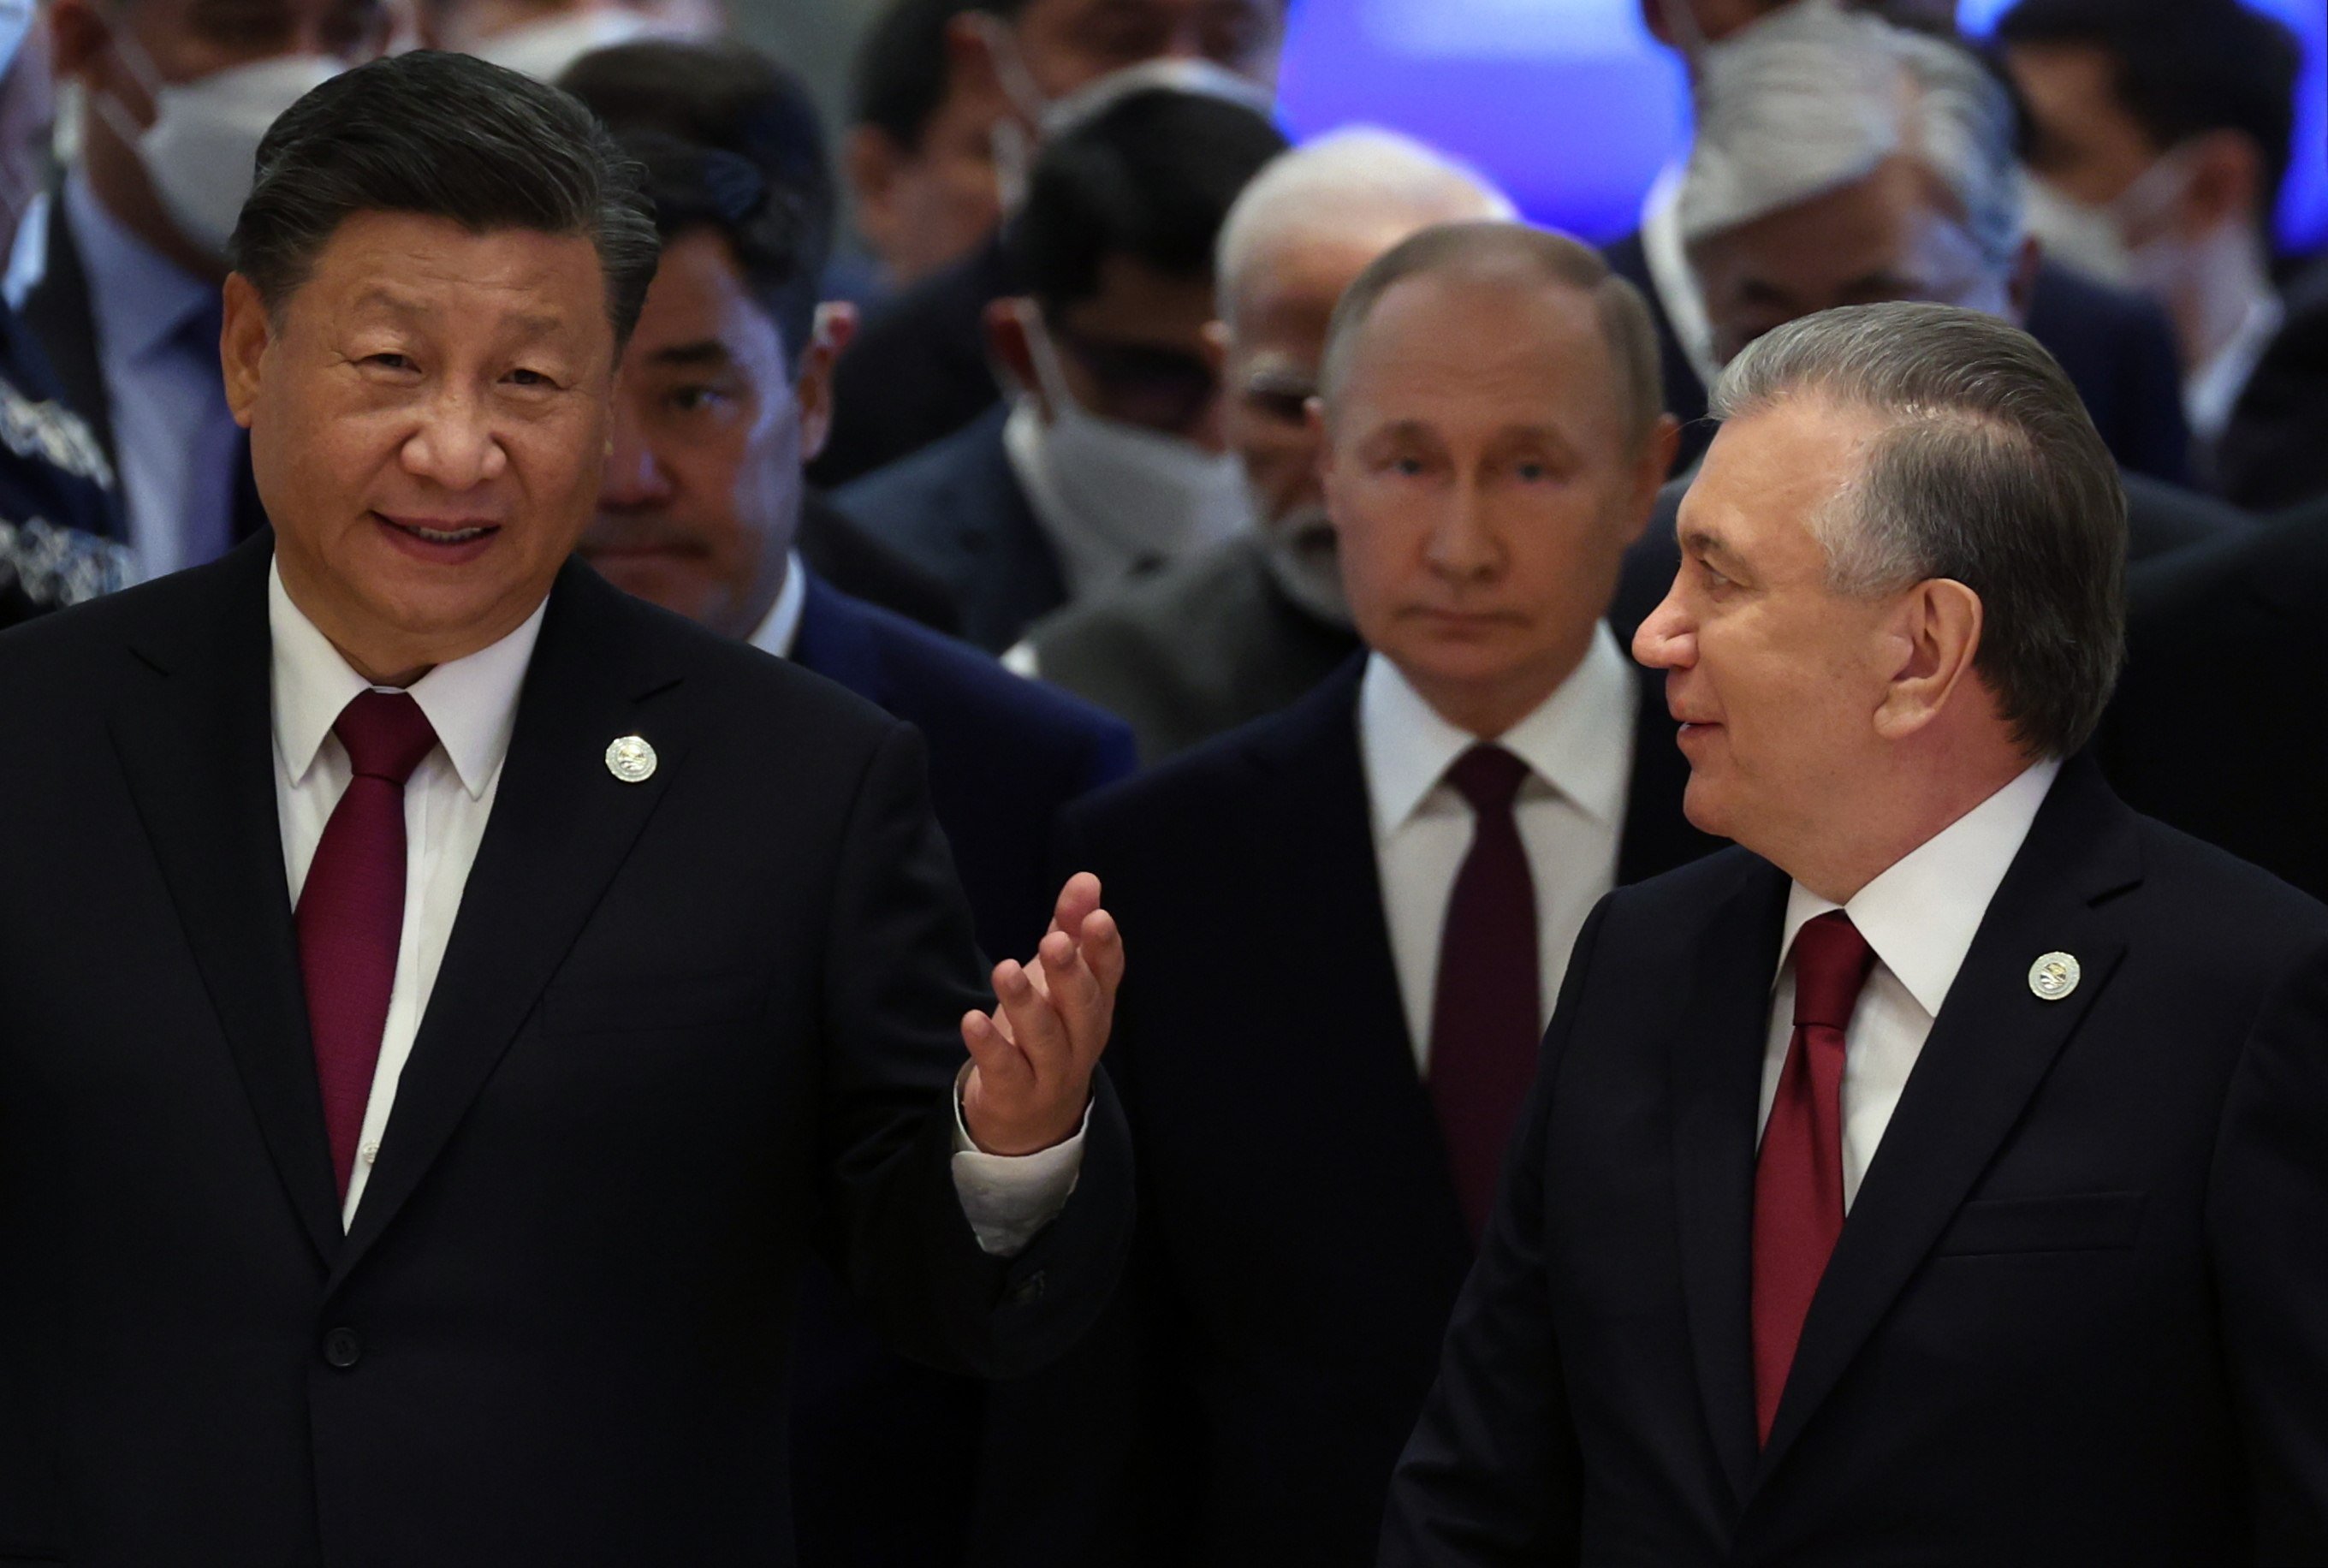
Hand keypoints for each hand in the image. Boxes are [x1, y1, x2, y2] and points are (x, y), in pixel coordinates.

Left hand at [959, 872, 1122, 1155]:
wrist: (1032, 1122)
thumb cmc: (1049, 1033)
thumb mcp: (1057, 981)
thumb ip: (1070, 929)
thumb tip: (1087, 879)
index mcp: (1095, 1007)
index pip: (1108, 975)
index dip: (1104, 948)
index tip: (1098, 917)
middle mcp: (1081, 1040)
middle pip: (1082, 1008)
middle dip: (1070, 974)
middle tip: (1053, 943)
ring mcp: (1052, 1072)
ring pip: (1046, 1040)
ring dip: (1027, 1006)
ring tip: (1005, 971)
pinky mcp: (1016, 1094)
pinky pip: (1006, 1070)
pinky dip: (989, 1046)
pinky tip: (971, 1020)